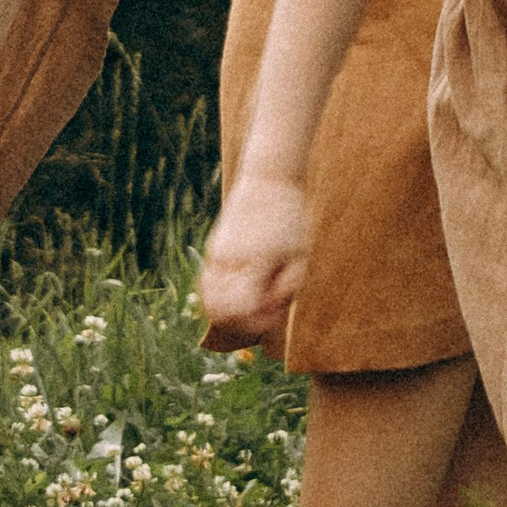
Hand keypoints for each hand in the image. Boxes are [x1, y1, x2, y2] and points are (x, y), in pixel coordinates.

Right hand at [196, 170, 311, 342]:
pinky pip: (207, 283)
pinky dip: (216, 297)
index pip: (242, 310)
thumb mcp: (300, 255)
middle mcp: (230, 261)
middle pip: (220, 311)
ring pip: (208, 300)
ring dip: (226, 312)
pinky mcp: (214, 249)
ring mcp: (218, 255)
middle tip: (262, 314)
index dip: (257, 324)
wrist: (267, 182)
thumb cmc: (290, 220)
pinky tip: (236, 295)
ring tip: (249, 306)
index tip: (274, 317)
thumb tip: (270, 311)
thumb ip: (287, 287)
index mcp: (255, 263)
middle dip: (240, 323)